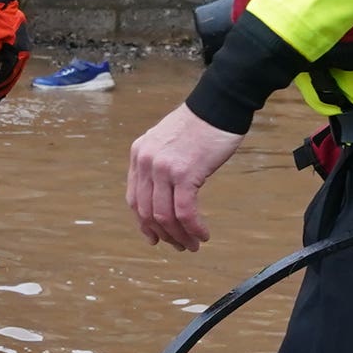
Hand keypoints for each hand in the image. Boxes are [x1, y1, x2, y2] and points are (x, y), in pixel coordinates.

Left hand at [0, 0, 28, 103]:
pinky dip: (2, 71)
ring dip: (1, 82)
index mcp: (20, 52)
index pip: (8, 75)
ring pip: (11, 70)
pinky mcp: (13, 42)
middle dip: (0, 89)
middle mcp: (23, 51)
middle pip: (12, 75)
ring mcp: (19, 47)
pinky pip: (9, 62)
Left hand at [127, 105, 243, 251]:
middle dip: (163, 234)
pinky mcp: (184, 173)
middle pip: (146, 211)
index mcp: (139, 154)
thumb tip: (163, 193)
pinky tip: (203, 234)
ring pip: (164, 215)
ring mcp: (163, 168)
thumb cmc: (200, 124)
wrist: (218, 106)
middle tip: (179, 246)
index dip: (144, 223)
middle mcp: (145, 162)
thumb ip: (159, 164)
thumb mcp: (167, 141)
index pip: (134, 199)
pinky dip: (193, 228)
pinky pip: (184, 211)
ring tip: (193, 245)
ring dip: (179, 236)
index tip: (156, 237)